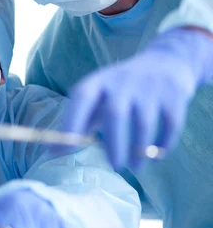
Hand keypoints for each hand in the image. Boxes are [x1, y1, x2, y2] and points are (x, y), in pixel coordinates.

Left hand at [62, 28, 212, 168]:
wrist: (165, 61)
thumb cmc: (121, 89)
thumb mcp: (98, 97)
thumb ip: (79, 121)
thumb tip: (53, 150)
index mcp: (97, 82)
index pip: (80, 99)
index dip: (70, 123)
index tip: (63, 150)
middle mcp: (122, 82)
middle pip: (115, 115)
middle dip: (114, 145)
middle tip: (114, 167)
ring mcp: (150, 87)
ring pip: (144, 123)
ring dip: (138, 150)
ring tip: (134, 166)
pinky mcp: (174, 95)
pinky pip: (170, 125)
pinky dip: (162, 144)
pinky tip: (155, 155)